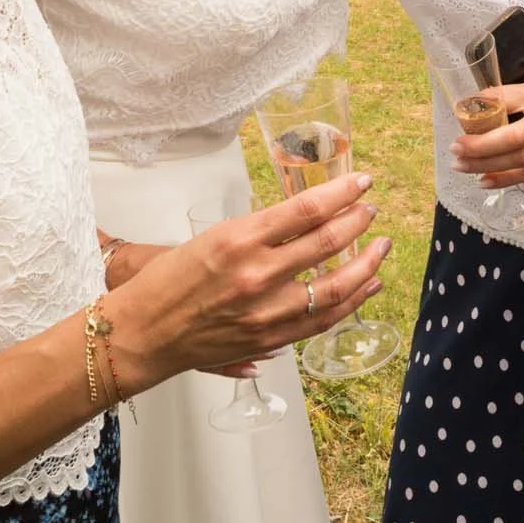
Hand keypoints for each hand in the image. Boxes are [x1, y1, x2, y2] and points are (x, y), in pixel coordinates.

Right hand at [103, 173, 388, 395]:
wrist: (142, 333)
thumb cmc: (169, 280)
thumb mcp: (212, 238)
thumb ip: (261, 232)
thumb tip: (308, 219)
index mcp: (238, 239)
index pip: (306, 209)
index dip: (342, 193)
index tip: (362, 181)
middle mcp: (256, 275)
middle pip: (326, 244)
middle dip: (358, 222)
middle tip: (372, 208)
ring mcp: (266, 313)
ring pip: (334, 289)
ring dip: (366, 265)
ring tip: (381, 248)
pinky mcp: (269, 341)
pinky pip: (321, 320)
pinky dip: (351, 302)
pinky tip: (367, 286)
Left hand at [451, 44, 523, 187]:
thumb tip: (521, 44)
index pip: (504, 98)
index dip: (479, 105)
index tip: (460, 109)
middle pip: (507, 135)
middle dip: (477, 143)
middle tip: (456, 146)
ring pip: (516, 158)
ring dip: (485, 163)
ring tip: (461, 165)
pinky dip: (506, 178)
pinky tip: (486, 179)